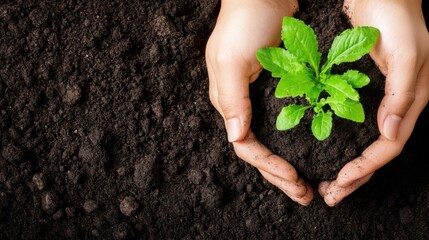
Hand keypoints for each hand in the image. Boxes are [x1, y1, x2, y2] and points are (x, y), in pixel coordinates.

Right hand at [206, 0, 312, 204]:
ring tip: (306, 184)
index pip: (245, 146)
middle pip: (258, 151)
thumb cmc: (244, 21)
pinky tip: (306, 152)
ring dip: (286, 166)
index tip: (294, 178)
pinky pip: (281, 125)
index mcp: (228, 101)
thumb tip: (236, 138)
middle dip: (280, 176)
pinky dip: (293, 143)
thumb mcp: (231, 59)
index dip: (268, 166)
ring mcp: (256, 98)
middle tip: (306, 194)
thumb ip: (232, 99)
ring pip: (270, 142)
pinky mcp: (274, 89)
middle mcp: (240, 104)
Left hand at [319, 0, 428, 205]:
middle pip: (378, 151)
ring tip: (328, 183)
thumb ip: (402, 94)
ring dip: (349, 164)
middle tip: (330, 194)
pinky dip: (343, 142)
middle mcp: (398, 104)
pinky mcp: (365, 90)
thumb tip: (391, 134)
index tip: (340, 181)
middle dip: (356, 176)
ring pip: (366, 142)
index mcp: (411, 100)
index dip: (366, 167)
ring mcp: (382, 98)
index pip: (389, 146)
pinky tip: (327, 149)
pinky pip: (355, 125)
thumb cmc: (395, 16)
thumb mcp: (405, 53)